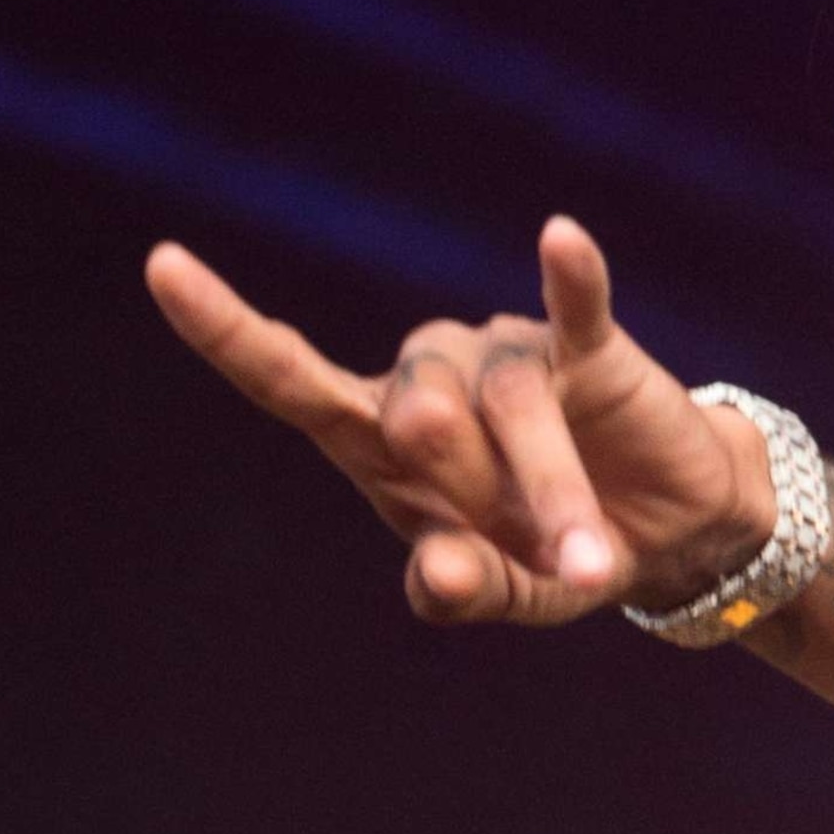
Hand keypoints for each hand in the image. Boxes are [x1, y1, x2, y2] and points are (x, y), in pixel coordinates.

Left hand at [143, 218, 775, 623]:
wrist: (670, 533)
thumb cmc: (555, 556)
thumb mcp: (508, 594)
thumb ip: (460, 592)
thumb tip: (434, 571)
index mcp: (379, 439)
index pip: (288, 379)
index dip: (226, 329)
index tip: (164, 266)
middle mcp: (431, 379)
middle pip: (418, 416)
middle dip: (480, 500)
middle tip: (541, 561)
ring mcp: (507, 355)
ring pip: (507, 405)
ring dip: (552, 495)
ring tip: (589, 568)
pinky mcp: (591, 350)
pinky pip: (575, 308)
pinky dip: (571, 277)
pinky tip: (561, 238)